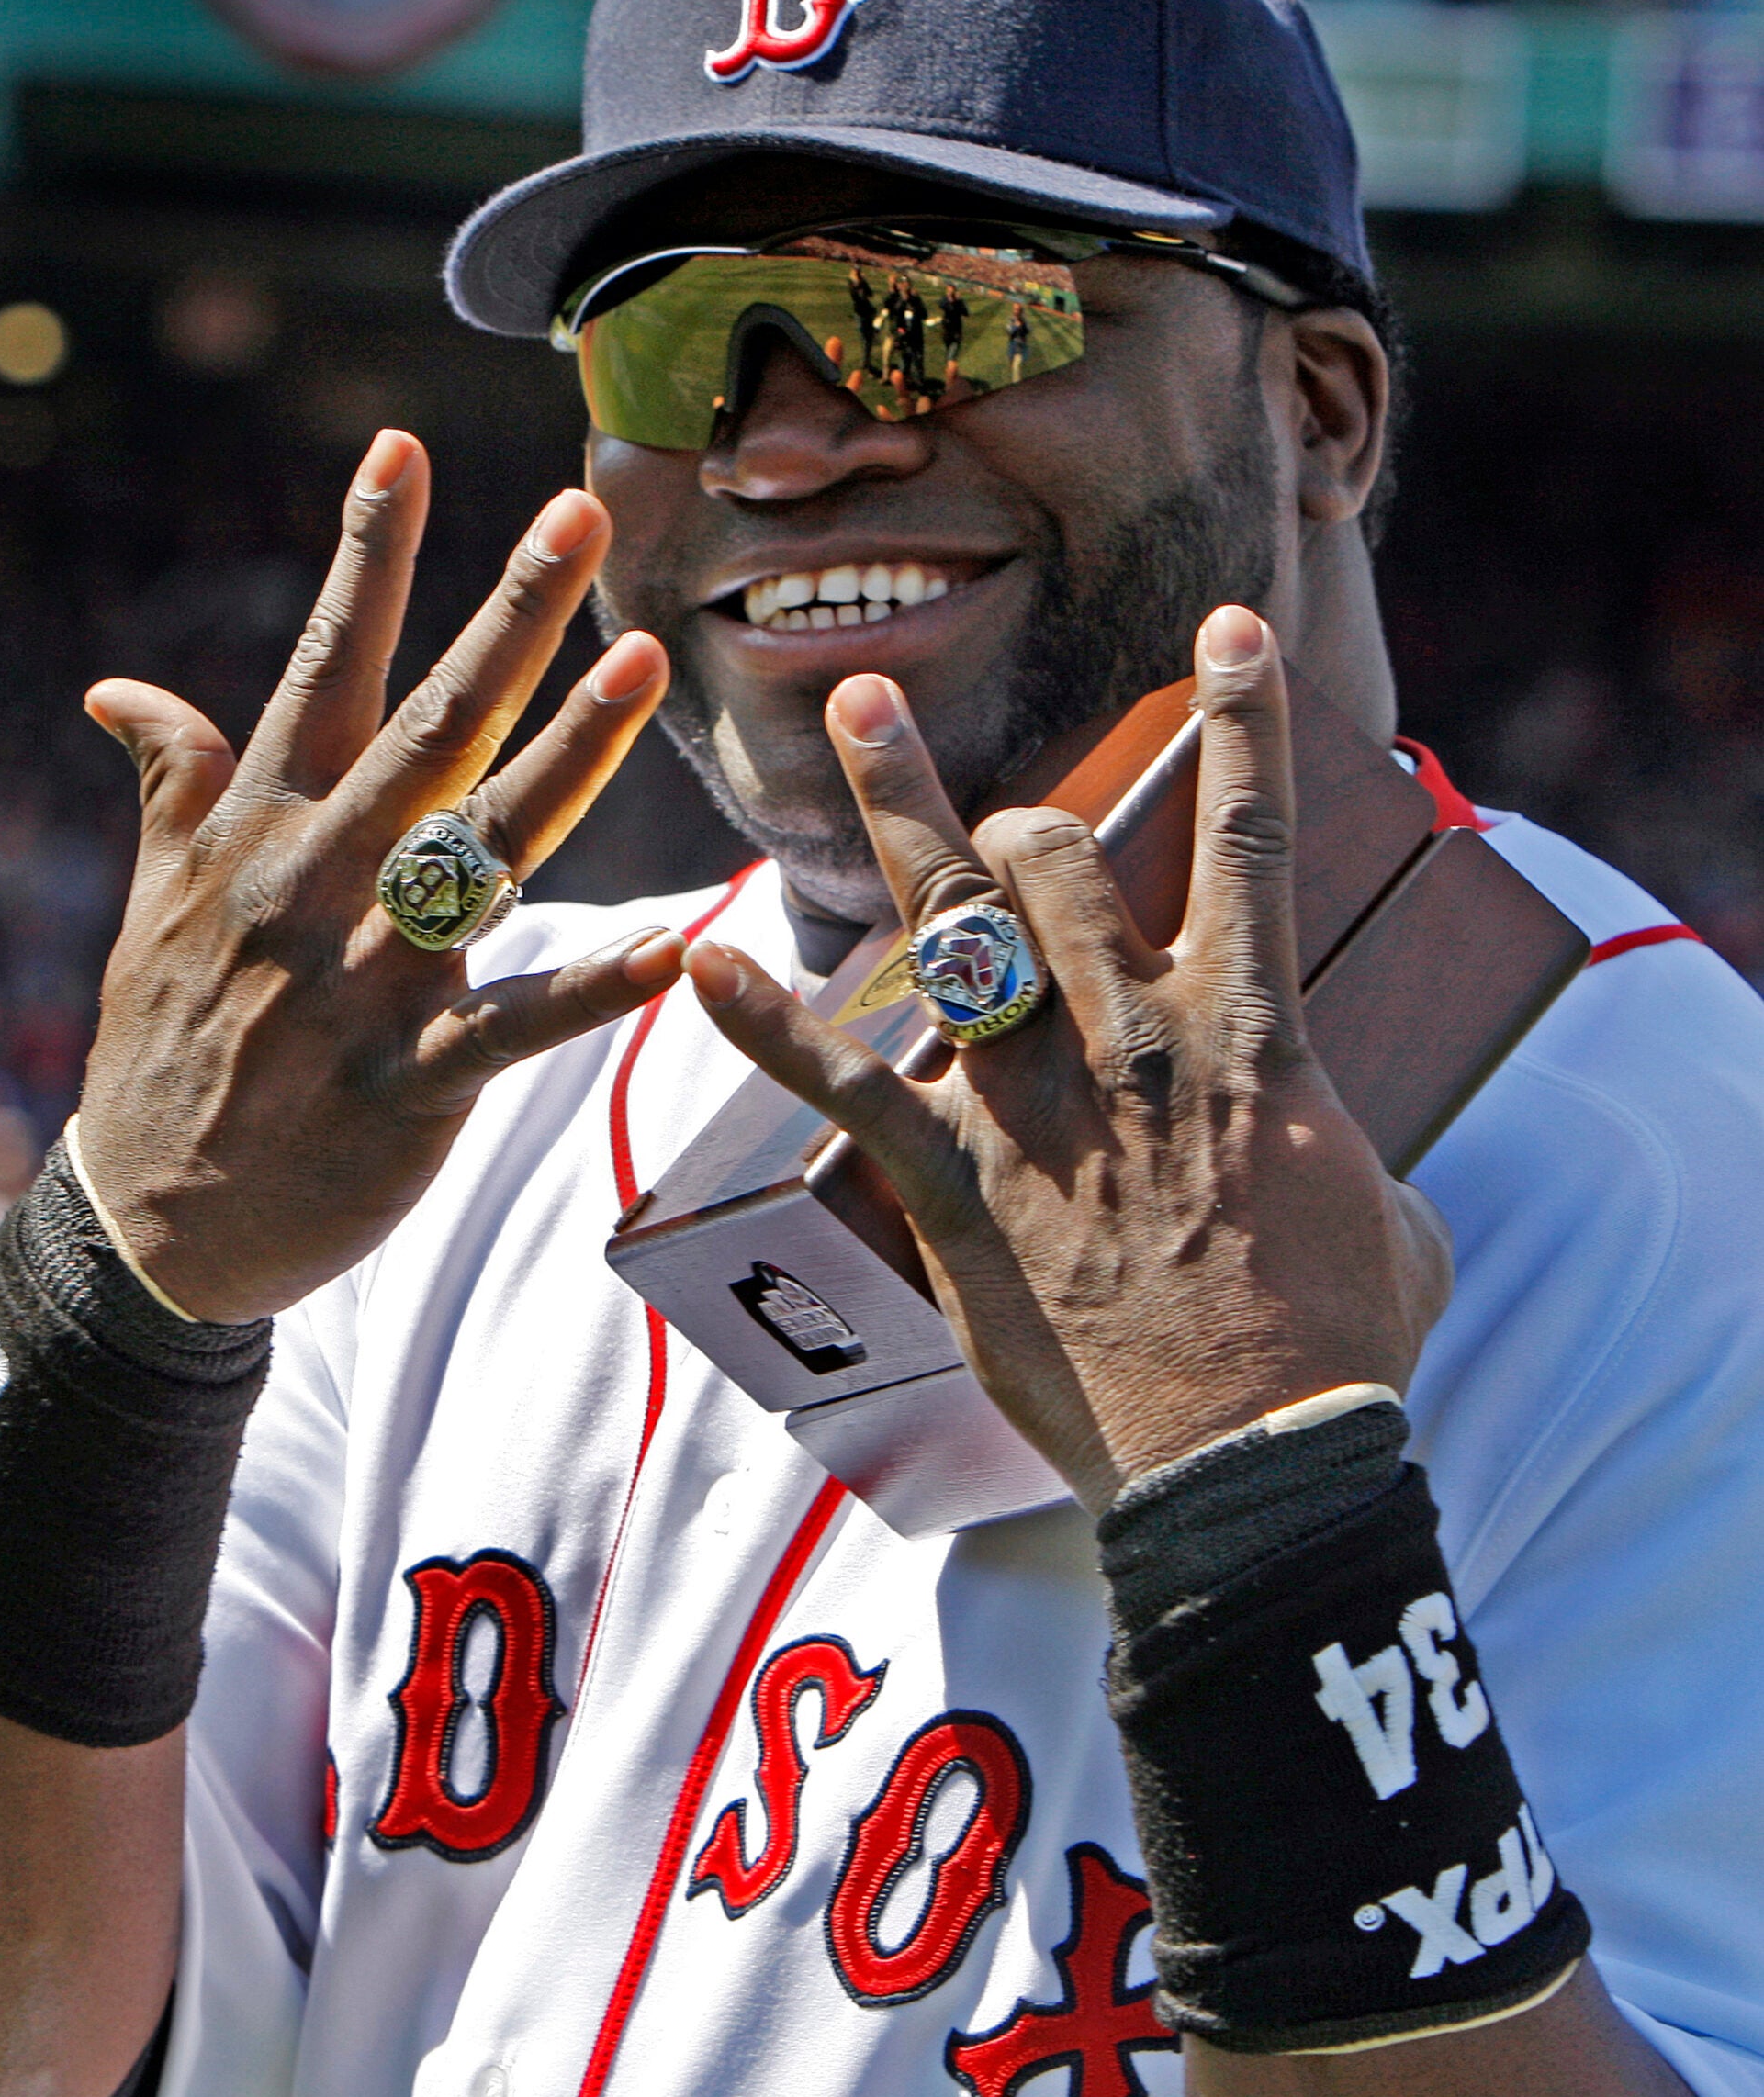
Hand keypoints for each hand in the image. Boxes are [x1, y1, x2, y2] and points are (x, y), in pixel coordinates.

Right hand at [77, 431, 682, 1322]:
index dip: (365, 556)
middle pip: (427, 729)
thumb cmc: (165, 1042)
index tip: (406, 444)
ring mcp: (364, 983)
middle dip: (507, 620)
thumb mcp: (153, 901)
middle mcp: (313, 883)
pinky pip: (518, 1025)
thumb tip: (119, 688)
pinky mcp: (412, 1083)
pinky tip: (681, 946)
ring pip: (481, 848)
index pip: (322, 666)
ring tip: (644, 660)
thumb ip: (172, 783)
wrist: (149, 1219)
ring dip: (570, 753)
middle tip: (579, 517)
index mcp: (260, 828)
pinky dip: (596, 988)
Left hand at [684, 607, 1451, 1510]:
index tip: (1229, 635)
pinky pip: (846, 1088)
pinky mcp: (958, 1187)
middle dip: (1021, 816)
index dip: (1242, 723)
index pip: (1250, 837)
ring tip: (859, 712)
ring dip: (902, 808)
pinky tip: (701, 965)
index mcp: (1244, 1031)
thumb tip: (1362, 1171)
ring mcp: (1035, 1105)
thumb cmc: (1337, 1347)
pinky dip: (769, 1027)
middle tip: (997, 819)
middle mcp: (1130, 1036)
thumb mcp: (1395, 1224)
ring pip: (952, 922)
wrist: (1252, 1461)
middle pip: (1057, 861)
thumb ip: (1364, 1163)